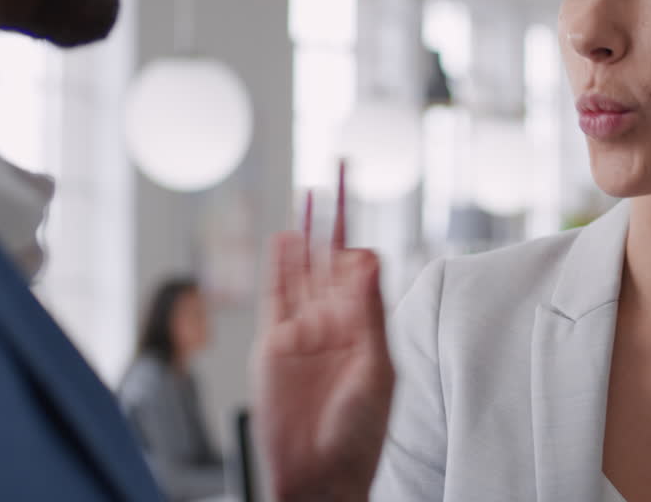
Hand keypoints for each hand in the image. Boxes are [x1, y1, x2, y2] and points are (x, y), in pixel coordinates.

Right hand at [255, 163, 394, 501]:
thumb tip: (368, 259)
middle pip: (333, 261)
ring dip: (307, 235)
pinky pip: (276, 296)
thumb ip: (369, 311)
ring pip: (304, 271)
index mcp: (367, 329)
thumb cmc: (359, 432)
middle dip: (335, 222)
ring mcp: (304, 332)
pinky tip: (284, 238)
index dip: (362, 240)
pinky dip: (278, 266)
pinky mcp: (275, 345)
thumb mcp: (375, 367)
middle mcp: (336, 324)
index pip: (364, 272)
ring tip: (310, 196)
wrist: (321, 472)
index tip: (364, 208)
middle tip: (339, 178)